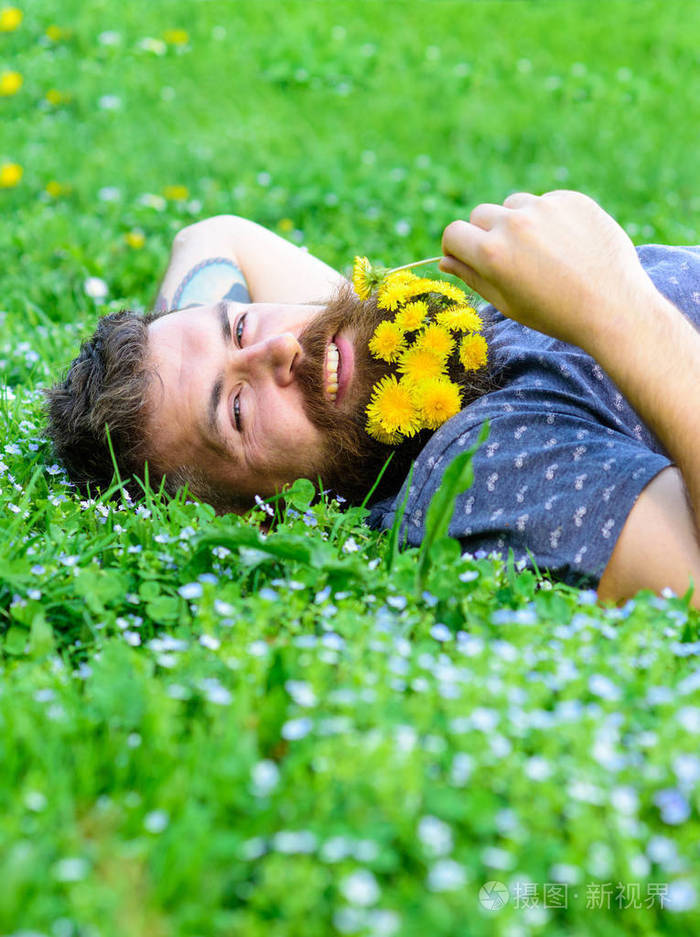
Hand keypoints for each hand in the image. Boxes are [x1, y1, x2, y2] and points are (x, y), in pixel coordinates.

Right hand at [440, 190, 655, 353]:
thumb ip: (472, 277)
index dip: (456, 247)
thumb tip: (445, 261)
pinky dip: (549, 219)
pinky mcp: (571, 199)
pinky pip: (546, 202)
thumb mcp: (506, 303)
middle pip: (480, 215)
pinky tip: (566, 245)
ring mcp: (544, 207)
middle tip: (509, 260)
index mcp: (492, 253)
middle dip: (485, 234)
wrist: (613, 307)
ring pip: (513, 205)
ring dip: (516, 222)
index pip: (453, 233)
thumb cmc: (555, 314)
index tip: (466, 257)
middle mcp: (514, 223)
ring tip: (540, 253)